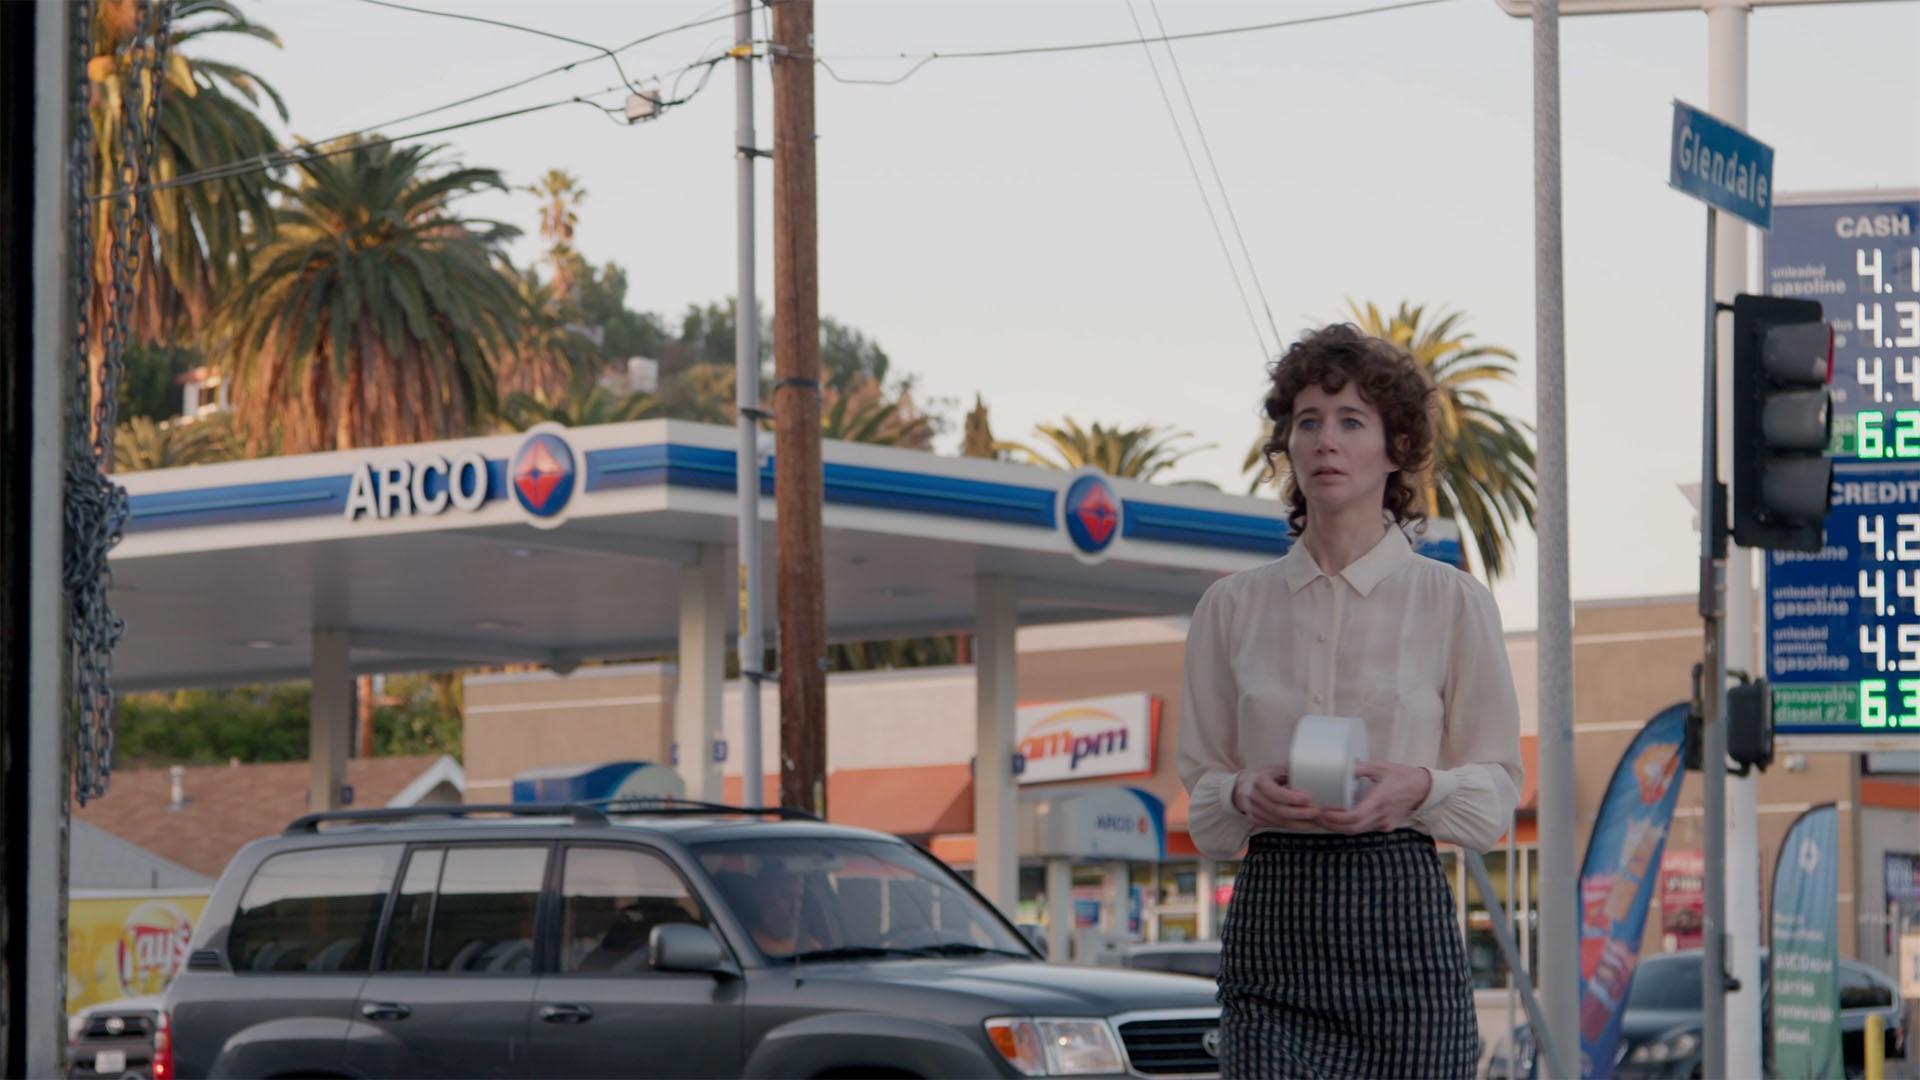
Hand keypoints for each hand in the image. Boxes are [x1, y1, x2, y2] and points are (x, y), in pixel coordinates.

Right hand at [1232, 766, 1318, 828]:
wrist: (1241, 787)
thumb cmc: (1264, 777)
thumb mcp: (1275, 769)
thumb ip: (1290, 769)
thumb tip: (1311, 765)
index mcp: (1259, 781)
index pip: (1275, 792)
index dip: (1292, 798)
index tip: (1308, 798)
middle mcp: (1254, 797)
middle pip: (1278, 810)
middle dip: (1300, 813)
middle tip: (1317, 812)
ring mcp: (1253, 810)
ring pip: (1278, 821)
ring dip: (1299, 823)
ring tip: (1315, 820)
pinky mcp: (1255, 820)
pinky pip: (1275, 825)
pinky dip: (1291, 826)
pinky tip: (1304, 824)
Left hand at [1315, 761, 1430, 834]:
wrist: (1423, 788)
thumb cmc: (1402, 776)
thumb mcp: (1381, 767)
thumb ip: (1361, 767)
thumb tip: (1341, 767)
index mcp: (1380, 800)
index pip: (1355, 817)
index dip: (1336, 818)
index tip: (1323, 811)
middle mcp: (1382, 815)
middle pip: (1352, 828)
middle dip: (1331, 824)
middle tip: (1315, 815)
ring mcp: (1384, 823)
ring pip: (1357, 831)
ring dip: (1338, 827)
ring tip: (1321, 817)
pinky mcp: (1385, 826)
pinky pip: (1364, 830)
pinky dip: (1349, 826)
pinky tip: (1337, 819)